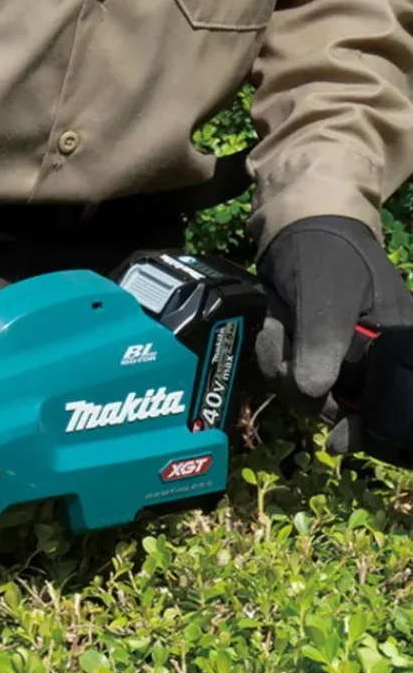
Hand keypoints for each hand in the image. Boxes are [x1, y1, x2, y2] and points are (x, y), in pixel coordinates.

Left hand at [256, 215, 412, 453]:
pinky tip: (275, 327)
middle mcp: (374, 362)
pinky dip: (274, 356)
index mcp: (397, 348)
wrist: (301, 233)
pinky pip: (287, 380)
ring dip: (282, 363)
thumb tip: (314, 390)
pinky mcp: (312, 358)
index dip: (364, 428)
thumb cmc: (328, 254)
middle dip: (303, 381)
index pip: (389, 408)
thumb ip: (323, 339)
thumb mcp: (328, 291)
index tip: (339, 439)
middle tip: (286, 335)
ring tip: (281, 322)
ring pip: (306, 396)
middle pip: (339, 410)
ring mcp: (340, 363)